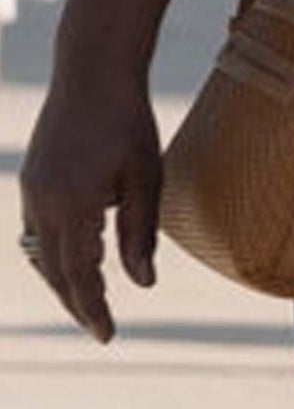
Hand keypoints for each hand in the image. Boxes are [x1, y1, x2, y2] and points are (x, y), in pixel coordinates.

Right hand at [18, 53, 161, 342]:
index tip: (107, 335)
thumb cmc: (129, 122)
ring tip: (87, 302)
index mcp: (72, 206)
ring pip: (38, 253)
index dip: (92, 308)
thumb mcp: (147, 177)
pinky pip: (35, 230)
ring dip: (61, 280)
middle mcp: (42, 203)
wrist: (92, 73)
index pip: (79, 274)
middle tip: (98, 328)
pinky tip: (70, 261)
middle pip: (53, 270)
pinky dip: (51, 253)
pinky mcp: (30, 180)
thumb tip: (143, 283)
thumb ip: (140, 232)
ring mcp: (30, 191)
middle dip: (76, 301)